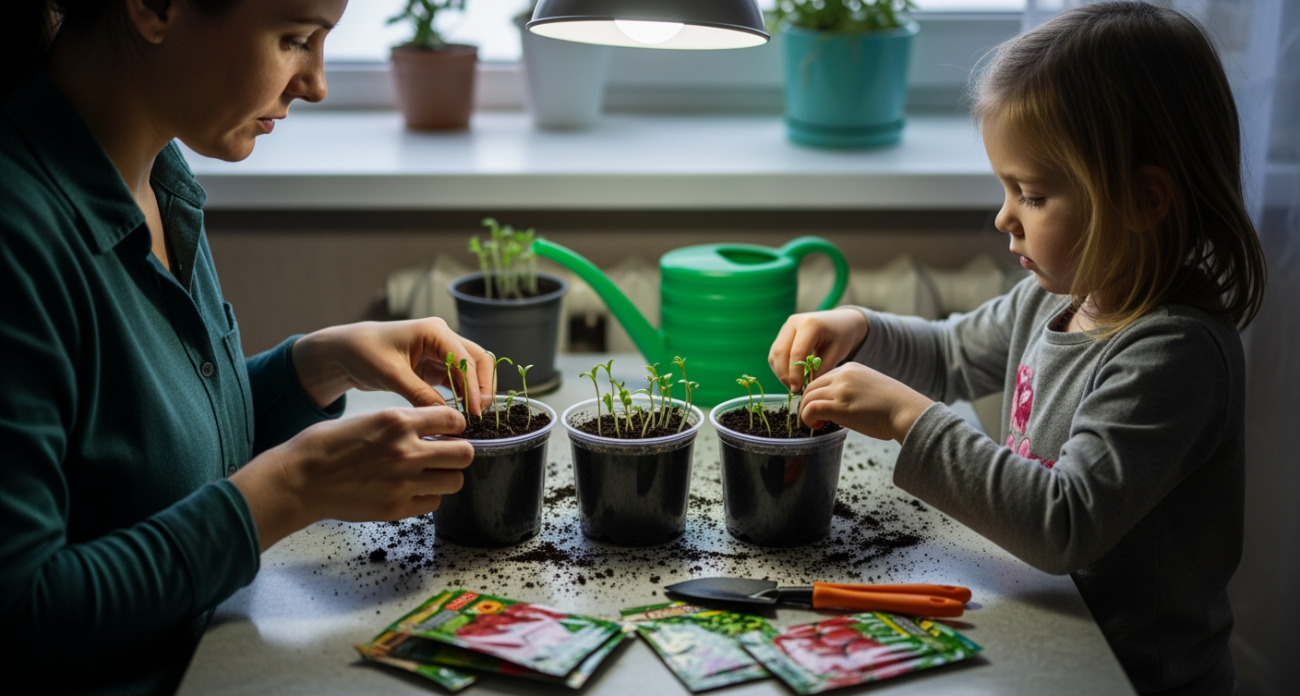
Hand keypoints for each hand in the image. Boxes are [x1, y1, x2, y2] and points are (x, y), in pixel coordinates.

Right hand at [230, 405, 473, 550]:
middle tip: (444, 454)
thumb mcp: (368, 419)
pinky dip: (427, 497)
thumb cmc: (326, 446)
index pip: (453, 420)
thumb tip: (432, 430)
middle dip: (458, 452)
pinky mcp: (396, 508)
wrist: (299, 480)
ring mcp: (404, 483)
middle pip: (464, 453)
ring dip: (445, 477)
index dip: (455, 426)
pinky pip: (433, 503)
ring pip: (454, 481)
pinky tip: (410, 490)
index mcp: (398, 421)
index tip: (448, 430)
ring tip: (427, 474)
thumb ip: (403, 424)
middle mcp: (407, 451)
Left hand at [291, 318, 493, 414]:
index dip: (474, 387)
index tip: (474, 412)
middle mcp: (442, 338)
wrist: (345, 352)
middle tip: (480, 414)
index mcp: (434, 331)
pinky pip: (457, 380)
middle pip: (477, 360)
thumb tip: (446, 416)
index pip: (465, 360)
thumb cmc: (364, 354)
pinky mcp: (434, 366)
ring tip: (474, 416)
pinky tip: (461, 412)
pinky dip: (462, 394)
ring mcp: (440, 351)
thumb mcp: (391, 375)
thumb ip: (420, 394)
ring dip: (475, 391)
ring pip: (471, 370)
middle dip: (483, 386)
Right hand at [769, 309, 868, 390]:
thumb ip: (821, 369)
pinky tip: (791, 377)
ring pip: (774, 354)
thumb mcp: (837, 353)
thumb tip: (806, 385)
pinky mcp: (782, 334)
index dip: (795, 374)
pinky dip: (780, 368)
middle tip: (795, 390)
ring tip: (793, 385)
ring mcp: (786, 328)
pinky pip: (775, 354)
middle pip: (780, 352)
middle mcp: (793, 323)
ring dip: (780, 373)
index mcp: (810, 324)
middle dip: (784, 375)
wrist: (841, 321)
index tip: (798, 389)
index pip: (796, 352)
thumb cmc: (842, 336)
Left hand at [799, 363, 933, 443]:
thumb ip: (852, 391)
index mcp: (851, 368)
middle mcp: (843, 375)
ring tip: (813, 425)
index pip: (823, 379)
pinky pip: (811, 409)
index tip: (820, 409)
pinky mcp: (839, 405)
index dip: (817, 395)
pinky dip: (806, 418)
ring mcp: (840, 389)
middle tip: (812, 419)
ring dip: (805, 413)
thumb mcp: (870, 389)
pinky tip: (815, 426)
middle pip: (811, 386)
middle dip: (807, 403)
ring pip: (808, 397)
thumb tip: (839, 407)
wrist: (907, 411)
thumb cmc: (895, 407)